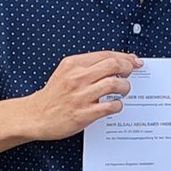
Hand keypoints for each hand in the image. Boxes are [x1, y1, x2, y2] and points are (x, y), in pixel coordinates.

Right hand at [26, 51, 141, 139]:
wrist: (35, 116)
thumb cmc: (54, 94)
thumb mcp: (66, 71)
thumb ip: (89, 65)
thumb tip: (118, 60)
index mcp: (73, 64)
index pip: (107, 54)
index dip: (125, 57)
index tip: (134, 61)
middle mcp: (77, 78)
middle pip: (114, 65)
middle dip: (128, 68)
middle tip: (129, 75)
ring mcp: (80, 96)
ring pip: (115, 84)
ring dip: (125, 87)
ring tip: (123, 91)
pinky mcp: (83, 114)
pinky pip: (111, 106)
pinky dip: (118, 105)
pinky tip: (115, 105)